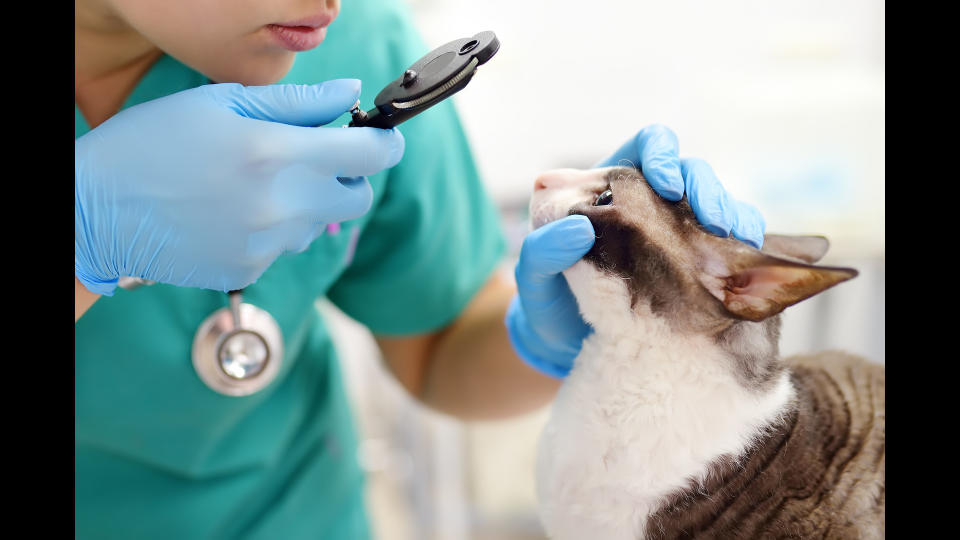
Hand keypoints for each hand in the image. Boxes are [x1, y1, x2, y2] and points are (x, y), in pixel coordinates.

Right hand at [75, 79, 403, 294]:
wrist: (96, 210)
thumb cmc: (153, 144)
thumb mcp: (221, 104)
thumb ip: (296, 102)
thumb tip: (350, 95)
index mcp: (278, 154)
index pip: (370, 154)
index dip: (384, 142)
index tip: (380, 138)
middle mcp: (282, 206)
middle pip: (359, 197)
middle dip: (348, 175)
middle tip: (313, 158)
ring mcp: (268, 246)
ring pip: (321, 224)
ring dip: (307, 203)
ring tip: (255, 185)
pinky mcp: (250, 272)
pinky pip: (285, 248)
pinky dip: (274, 230)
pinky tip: (233, 213)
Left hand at [507, 125, 764, 377]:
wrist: (563, 347)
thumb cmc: (546, 302)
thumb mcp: (533, 278)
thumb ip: (542, 251)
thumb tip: (579, 227)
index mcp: (611, 187)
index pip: (645, 147)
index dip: (662, 155)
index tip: (666, 186)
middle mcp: (648, 204)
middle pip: (690, 173)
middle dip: (706, 189)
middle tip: (712, 221)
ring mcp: (675, 235)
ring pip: (715, 206)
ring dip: (731, 215)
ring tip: (736, 239)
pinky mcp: (695, 267)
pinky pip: (727, 246)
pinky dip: (743, 247)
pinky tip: (747, 258)